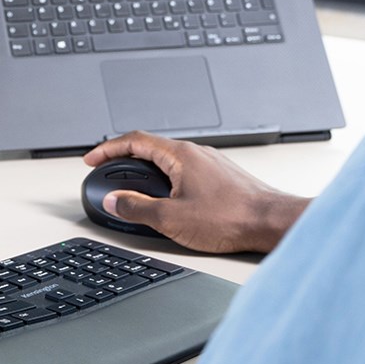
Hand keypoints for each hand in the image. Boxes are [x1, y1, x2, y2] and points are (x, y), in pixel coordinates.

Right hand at [84, 131, 309, 252]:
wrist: (272, 222)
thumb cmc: (230, 218)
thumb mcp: (170, 218)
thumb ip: (136, 207)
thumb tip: (114, 200)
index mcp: (180, 155)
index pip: (134, 141)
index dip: (108, 149)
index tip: (92, 158)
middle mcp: (196, 153)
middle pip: (150, 147)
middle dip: (123, 159)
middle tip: (107, 172)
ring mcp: (209, 163)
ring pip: (167, 159)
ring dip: (145, 170)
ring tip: (132, 187)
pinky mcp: (220, 177)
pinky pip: (183, 170)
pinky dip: (165, 178)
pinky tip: (165, 197)